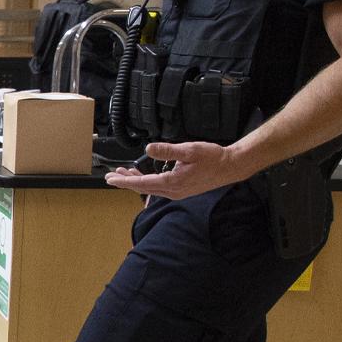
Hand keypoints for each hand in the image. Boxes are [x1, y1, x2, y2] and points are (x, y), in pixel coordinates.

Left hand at [103, 141, 260, 200]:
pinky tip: (142, 175)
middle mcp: (173, 191)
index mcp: (173, 183)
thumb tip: (148, 149)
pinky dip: (147, 181)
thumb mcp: (189, 150)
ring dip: (135, 181)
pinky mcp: (181, 189)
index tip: (110, 179)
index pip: (142, 183)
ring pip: (150, 188)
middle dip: (125, 181)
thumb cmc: (212, 158)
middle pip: (143, 188)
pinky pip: (158, 187)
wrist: (230, 167)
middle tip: (110, 176)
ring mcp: (178, 192)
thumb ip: (167, 150)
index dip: (124, 181)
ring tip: (122, 174)